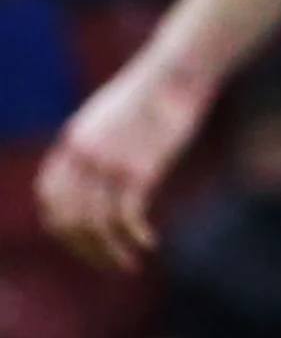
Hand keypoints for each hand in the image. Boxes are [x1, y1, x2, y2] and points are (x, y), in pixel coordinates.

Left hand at [33, 50, 217, 270]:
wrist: (176, 71)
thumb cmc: (154, 92)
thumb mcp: (112, 116)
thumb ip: (100, 141)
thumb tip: (104, 165)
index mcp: (71, 141)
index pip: (48, 196)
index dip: (60, 225)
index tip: (83, 242)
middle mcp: (81, 156)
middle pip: (68, 218)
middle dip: (85, 249)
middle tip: (108, 264)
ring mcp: (108, 162)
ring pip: (95, 224)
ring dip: (110, 252)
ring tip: (129, 265)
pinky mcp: (138, 169)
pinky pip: (126, 216)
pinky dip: (134, 237)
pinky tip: (150, 243)